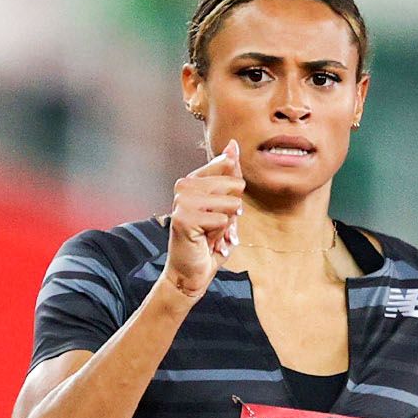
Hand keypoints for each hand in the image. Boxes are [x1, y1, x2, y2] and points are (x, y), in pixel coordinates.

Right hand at [163, 142, 244, 298]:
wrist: (190, 273)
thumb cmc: (208, 241)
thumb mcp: (225, 205)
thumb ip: (229, 175)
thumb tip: (233, 144)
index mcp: (192, 179)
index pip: (227, 165)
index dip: (233, 193)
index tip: (217, 211)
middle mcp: (184, 186)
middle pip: (234, 185)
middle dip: (232, 211)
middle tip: (213, 227)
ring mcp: (182, 201)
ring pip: (231, 204)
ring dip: (226, 225)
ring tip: (209, 234)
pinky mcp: (184, 218)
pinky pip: (222, 220)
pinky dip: (219, 235)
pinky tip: (204, 241)